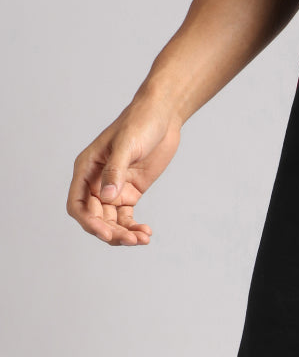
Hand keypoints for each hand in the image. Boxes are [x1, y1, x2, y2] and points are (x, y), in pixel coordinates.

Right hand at [67, 97, 181, 245]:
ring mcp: (113, 189)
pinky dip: (134, 228)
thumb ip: (115, 171)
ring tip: (143, 238)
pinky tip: (146, 233)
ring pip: (112, 222)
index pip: (78, 204)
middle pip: (96, 218)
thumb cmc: (140, 123)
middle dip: (111, 233)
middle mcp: (96, 182)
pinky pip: (127, 218)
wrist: (162, 116)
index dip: (88, 222)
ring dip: (125, 234)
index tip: (106, 234)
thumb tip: (107, 197)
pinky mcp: (130, 192)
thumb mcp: (126, 145)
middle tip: (132, 240)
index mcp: (86, 169)